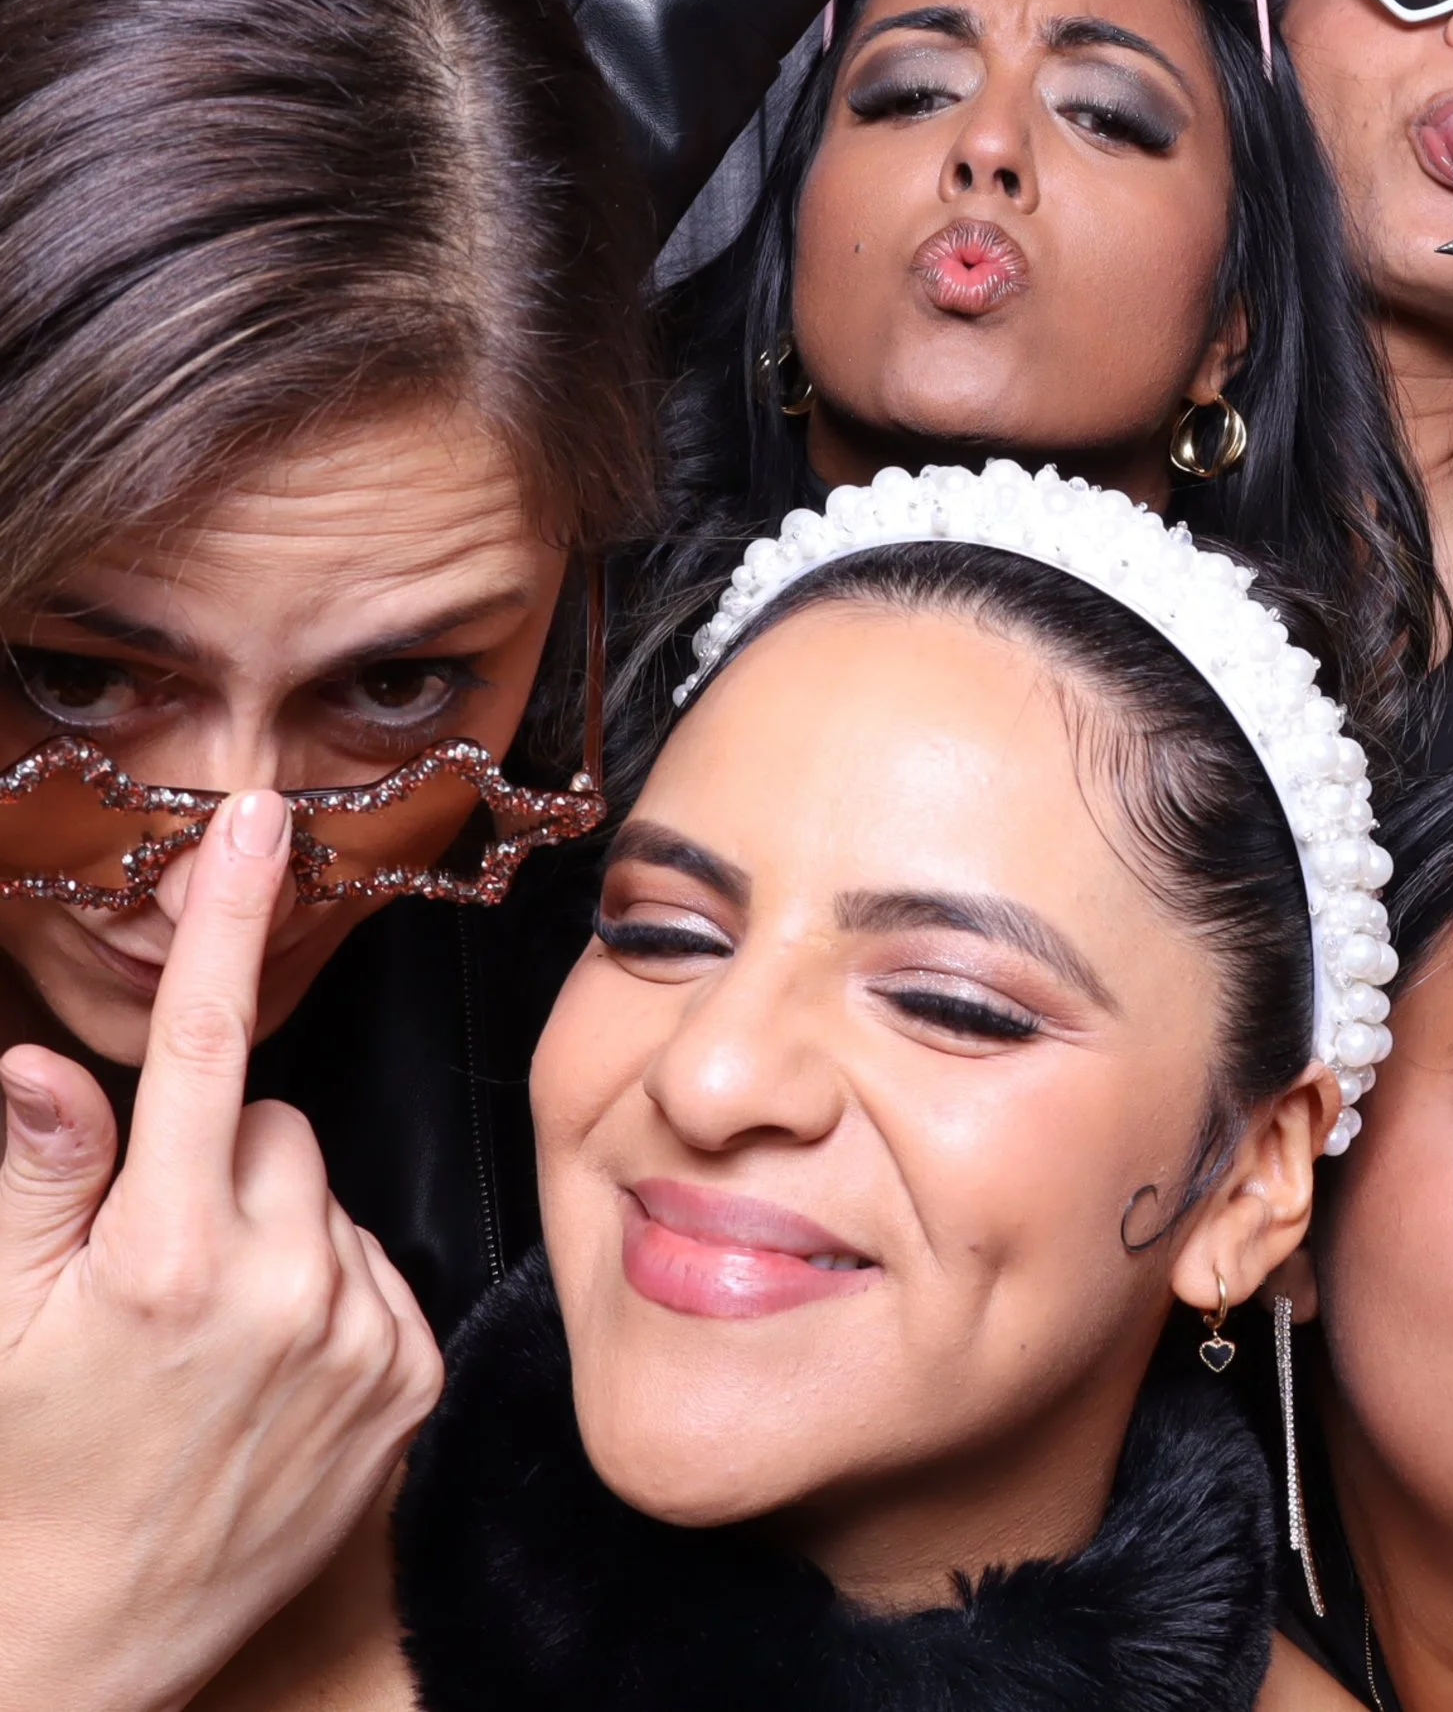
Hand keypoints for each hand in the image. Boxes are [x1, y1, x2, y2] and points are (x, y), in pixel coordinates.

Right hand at [0, 792, 441, 1711]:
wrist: (82, 1653)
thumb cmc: (16, 1482)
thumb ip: (35, 1181)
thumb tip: (42, 1064)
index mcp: (164, 1259)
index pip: (200, 1049)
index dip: (223, 921)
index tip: (254, 824)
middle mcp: (281, 1287)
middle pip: (274, 1128)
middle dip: (217, 1165)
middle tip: (155, 1266)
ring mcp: (360, 1337)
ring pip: (328, 1196)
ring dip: (277, 1232)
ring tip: (208, 1335)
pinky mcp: (413, 1383)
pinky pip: (378, 1270)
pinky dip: (330, 1293)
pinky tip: (271, 1367)